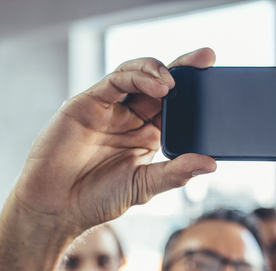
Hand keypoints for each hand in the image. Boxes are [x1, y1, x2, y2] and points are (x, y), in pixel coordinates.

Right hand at [13, 48, 217, 236]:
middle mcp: (130, 118)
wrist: (56, 208)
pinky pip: (115, 80)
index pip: (177, 107)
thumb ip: (175, 173)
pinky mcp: (88, 102)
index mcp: (148, 136)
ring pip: (138, 75)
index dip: (196, 92)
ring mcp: (110, 108)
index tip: (219, 83)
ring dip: (160, 70)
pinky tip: (157, 84)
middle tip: (208, 59)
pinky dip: (137, 76)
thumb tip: (212, 163)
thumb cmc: (96, 200)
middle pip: (161, 84)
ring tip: (176, 81)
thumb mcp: (144, 187)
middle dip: (185, 68)